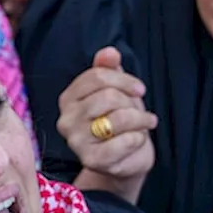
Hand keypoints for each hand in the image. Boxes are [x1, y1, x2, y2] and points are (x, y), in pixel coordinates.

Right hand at [60, 47, 157, 200]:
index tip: (139, 89)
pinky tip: (138, 140)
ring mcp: (76, 142)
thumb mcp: (115, 91)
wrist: (125, 159)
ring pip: (118, 118)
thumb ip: (108, 69)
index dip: (125, 80)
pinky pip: (124, 142)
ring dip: (140, 119)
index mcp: (68, 98)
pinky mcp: (91, 160)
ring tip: (146, 122)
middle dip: (132, 103)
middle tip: (141, 112)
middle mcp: (66, 120)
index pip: (98, 76)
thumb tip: (109, 52)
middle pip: (108, 96)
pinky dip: (138, 138)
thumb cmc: (119, 122)